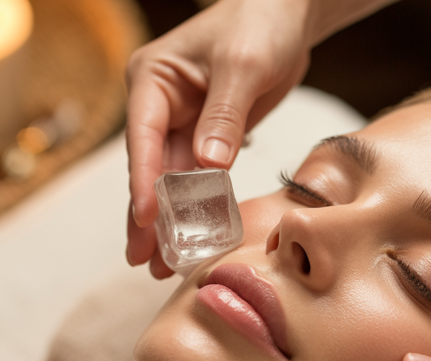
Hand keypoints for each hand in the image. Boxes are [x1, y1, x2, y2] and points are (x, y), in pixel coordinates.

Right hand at [125, 0, 312, 276]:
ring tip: (162, 264)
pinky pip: (197, 178)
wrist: (288, 11)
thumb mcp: (243, 66)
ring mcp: (180, 121)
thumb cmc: (260, 23)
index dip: (145, 182)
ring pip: (171, 180)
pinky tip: (195, 239)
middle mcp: (159, 103)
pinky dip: (197, 208)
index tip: (147, 220)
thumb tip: (206, 166)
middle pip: (149, 167)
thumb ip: (224, 116)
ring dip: (169, 221)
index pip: (142, 137)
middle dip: (147, 216)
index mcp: (152, 79)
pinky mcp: (205, 135)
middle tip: (142, 260)